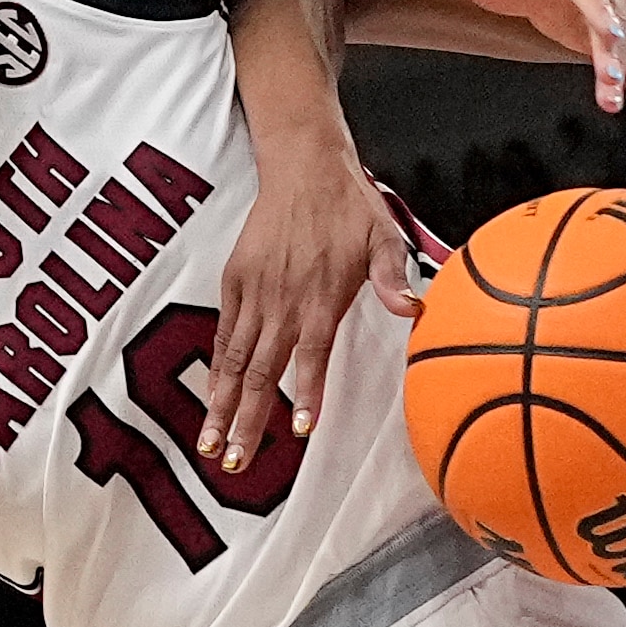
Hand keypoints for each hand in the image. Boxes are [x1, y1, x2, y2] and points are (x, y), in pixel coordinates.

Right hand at [199, 131, 418, 475]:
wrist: (304, 166)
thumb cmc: (350, 206)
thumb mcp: (384, 236)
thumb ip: (392, 278)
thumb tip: (414, 309)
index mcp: (321, 295)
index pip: (311, 355)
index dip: (304, 393)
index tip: (298, 430)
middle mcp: (283, 299)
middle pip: (261, 371)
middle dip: (246, 419)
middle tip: (235, 461)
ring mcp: (254, 291)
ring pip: (235, 360)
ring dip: (222, 405)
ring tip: (211, 445)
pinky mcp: (235, 281)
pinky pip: (223, 334)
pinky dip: (217, 370)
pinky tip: (212, 401)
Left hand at [439, 0, 625, 111]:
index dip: (599, 8)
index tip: (610, 32)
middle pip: (610, 15)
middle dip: (613, 49)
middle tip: (612, 78)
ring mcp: (604, 9)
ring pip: (619, 39)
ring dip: (622, 68)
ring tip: (616, 98)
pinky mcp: (604, 33)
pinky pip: (625, 52)